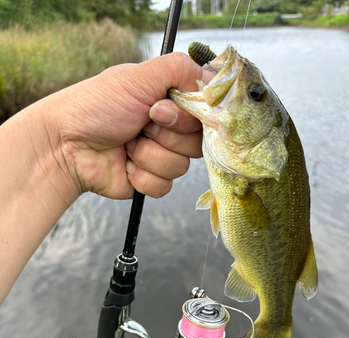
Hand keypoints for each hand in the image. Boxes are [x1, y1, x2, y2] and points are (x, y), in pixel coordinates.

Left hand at [53, 53, 212, 198]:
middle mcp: (169, 129)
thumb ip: (179, 69)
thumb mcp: (138, 77)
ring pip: (181, 167)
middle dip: (166, 136)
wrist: (65, 145)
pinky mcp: (150, 181)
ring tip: (126, 145)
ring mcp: (160, 156)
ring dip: (149, 155)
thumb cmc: (96, 106)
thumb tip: (212, 79)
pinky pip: (164, 186)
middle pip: (197, 143)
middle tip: (140, 125)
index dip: (187, 116)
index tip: (160, 109)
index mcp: (170, 102)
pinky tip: (124, 165)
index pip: (205, 114)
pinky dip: (142, 176)